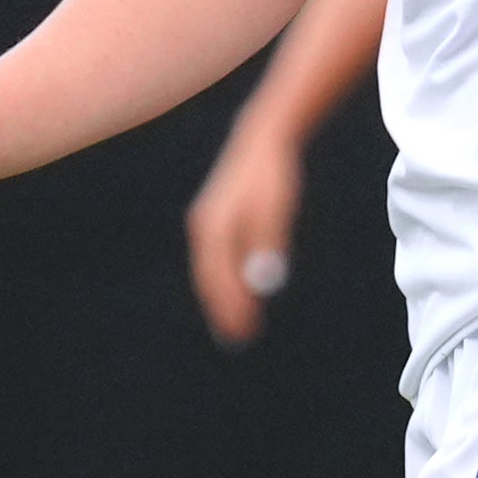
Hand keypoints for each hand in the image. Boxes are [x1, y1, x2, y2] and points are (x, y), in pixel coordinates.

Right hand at [184, 118, 301, 349]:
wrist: (262, 139)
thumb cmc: (271, 176)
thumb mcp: (273, 208)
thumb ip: (268, 244)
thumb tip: (265, 283)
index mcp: (213, 228)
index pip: (218, 278)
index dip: (229, 306)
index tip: (243, 331)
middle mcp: (203, 228)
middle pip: (208, 277)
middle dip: (222, 308)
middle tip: (237, 338)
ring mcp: (205, 223)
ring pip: (209, 269)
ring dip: (221, 296)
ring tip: (235, 321)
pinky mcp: (214, 218)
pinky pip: (215, 258)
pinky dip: (223, 279)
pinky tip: (238, 288)